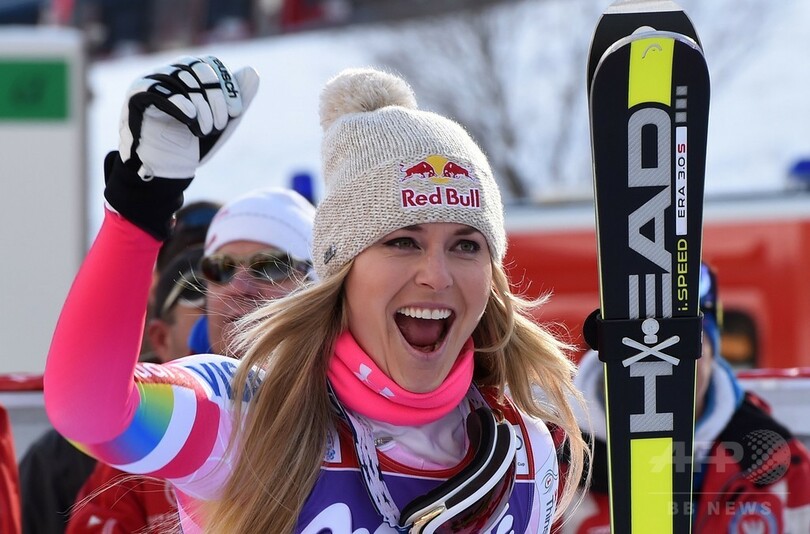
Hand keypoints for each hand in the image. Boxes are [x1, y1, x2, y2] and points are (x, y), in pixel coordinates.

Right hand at [119, 55, 259, 179]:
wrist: (167, 170)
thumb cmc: (193, 145)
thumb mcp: (224, 122)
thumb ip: (238, 99)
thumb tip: (252, 71)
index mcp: (187, 75)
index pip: (209, 63)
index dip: (227, 85)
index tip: (236, 112)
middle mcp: (166, 73)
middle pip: (196, 68)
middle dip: (216, 97)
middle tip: (221, 124)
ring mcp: (149, 83)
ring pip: (180, 78)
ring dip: (201, 106)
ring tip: (206, 130)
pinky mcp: (136, 99)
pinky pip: (158, 91)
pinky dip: (181, 104)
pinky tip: (192, 120)